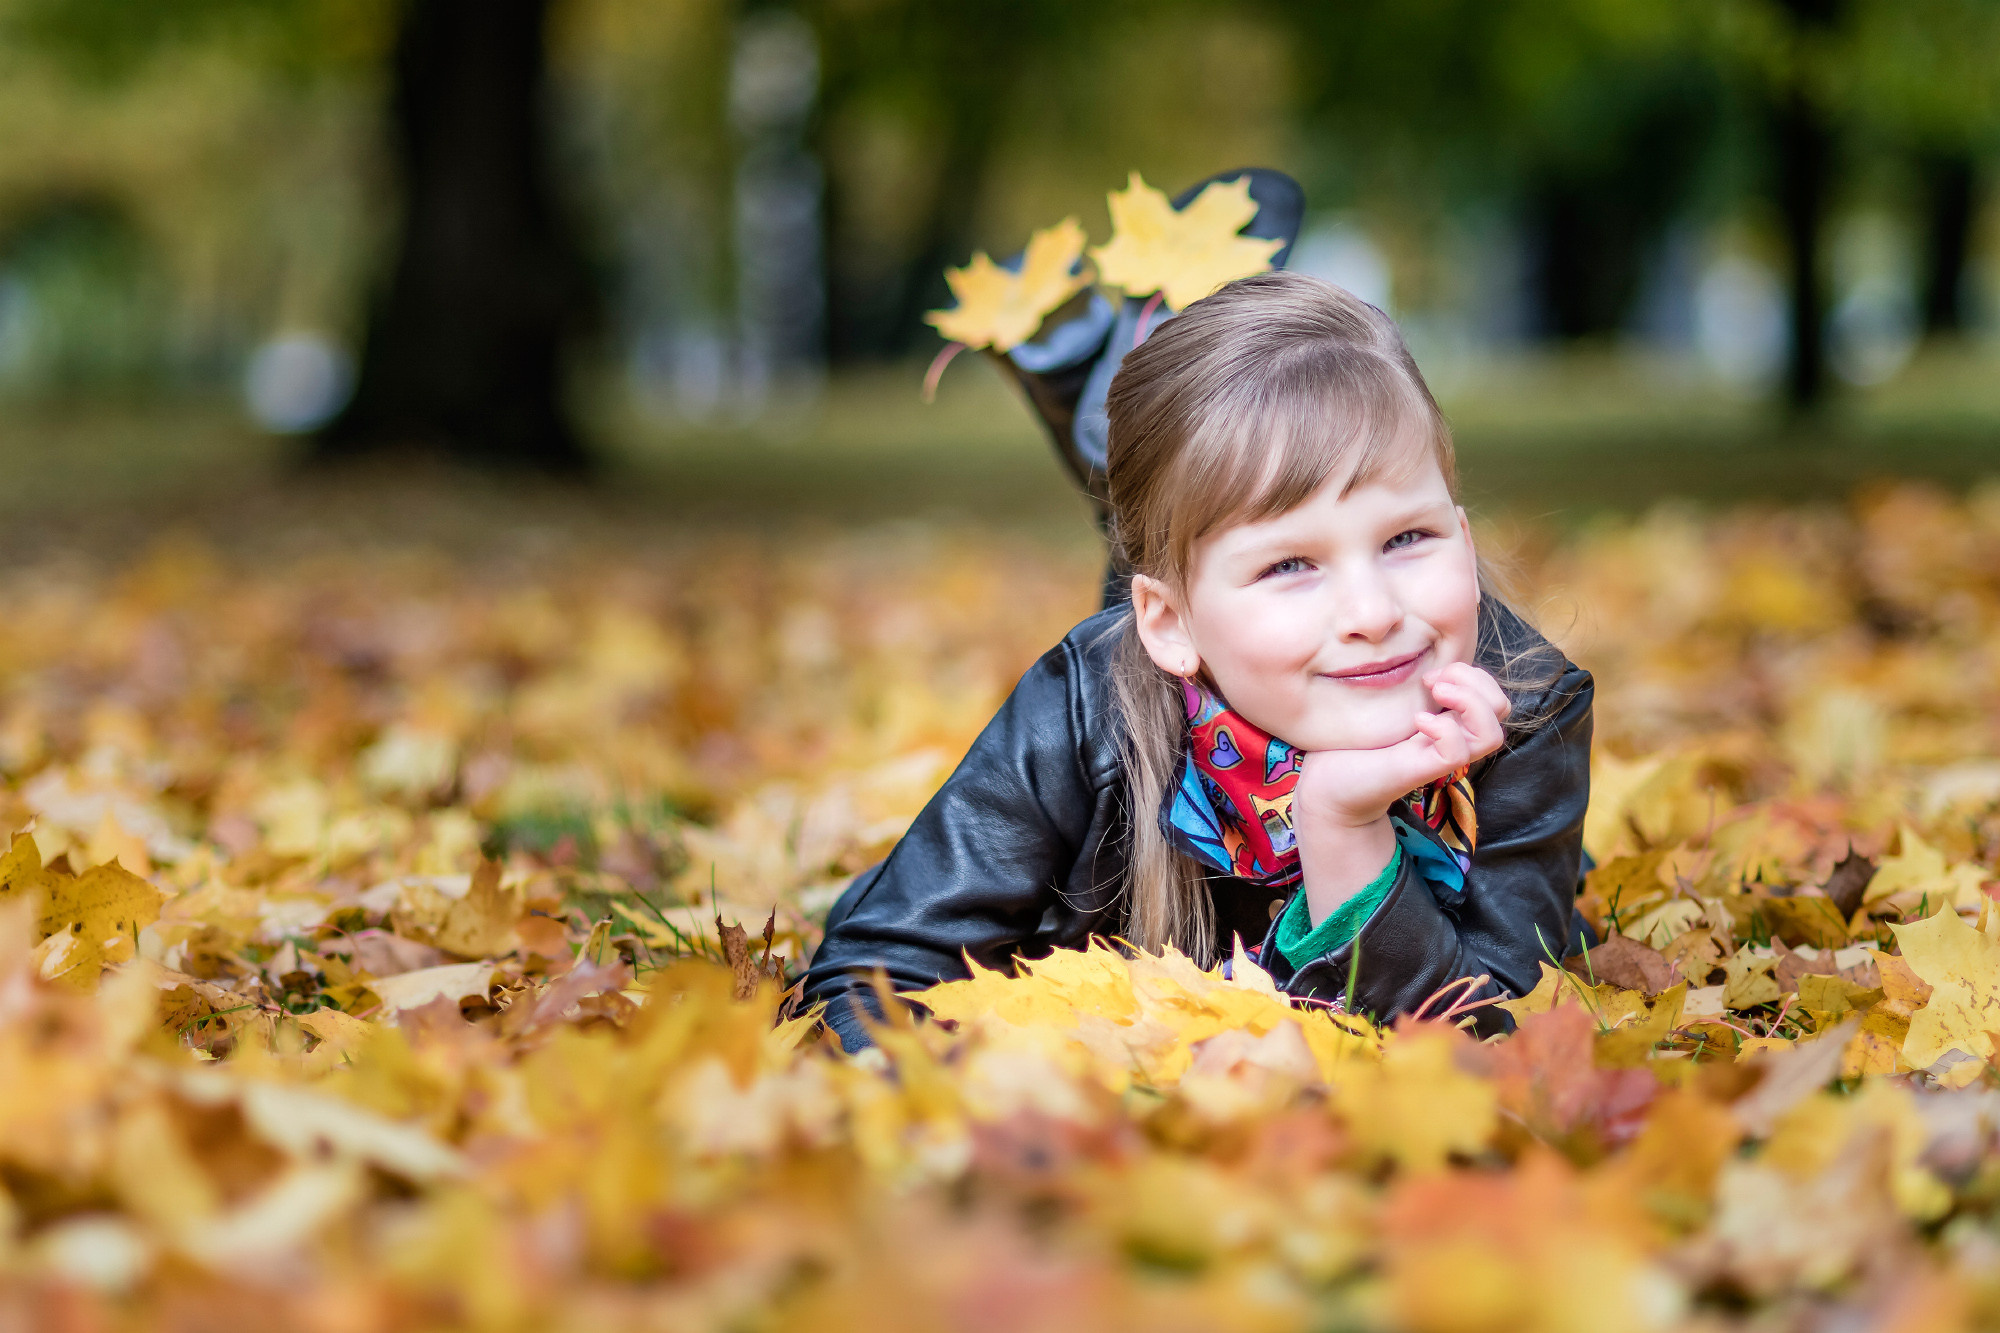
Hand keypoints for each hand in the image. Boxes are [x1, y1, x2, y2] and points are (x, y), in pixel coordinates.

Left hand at [1295, 662, 1509, 829]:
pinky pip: (1457, 752)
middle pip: (1502, 708)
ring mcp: (1440, 756)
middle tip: (1432, 681)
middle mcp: (1452, 738)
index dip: (1472, 674)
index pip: (1493, 695)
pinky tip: (1416, 721)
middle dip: (1475, 681)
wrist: (1329, 786)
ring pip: (1492, 734)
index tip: (1431, 673)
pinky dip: (1442, 729)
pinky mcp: (1422, 770)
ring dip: (1469, 703)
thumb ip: (1407, 684)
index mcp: (1448, 720)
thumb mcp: (1385, 703)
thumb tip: (1418, 652)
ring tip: (1433, 693)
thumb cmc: (1354, 743)